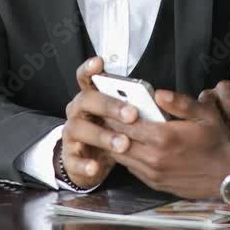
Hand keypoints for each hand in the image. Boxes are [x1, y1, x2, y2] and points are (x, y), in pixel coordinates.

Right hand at [57, 57, 138, 188]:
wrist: (91, 161)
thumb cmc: (112, 132)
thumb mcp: (124, 117)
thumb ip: (139, 105)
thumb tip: (160, 97)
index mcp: (91, 97)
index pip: (86, 78)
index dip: (90, 69)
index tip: (100, 63)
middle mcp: (78, 111)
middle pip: (87, 101)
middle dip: (110, 106)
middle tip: (132, 114)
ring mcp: (71, 134)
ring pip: (80, 129)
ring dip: (102, 136)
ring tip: (123, 144)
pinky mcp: (70, 157)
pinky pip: (74, 159)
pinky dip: (85, 163)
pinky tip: (97, 166)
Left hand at [107, 90, 229, 198]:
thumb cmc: (218, 141)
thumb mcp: (205, 114)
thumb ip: (180, 103)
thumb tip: (158, 93)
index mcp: (164, 137)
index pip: (125, 123)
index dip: (114, 112)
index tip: (108, 103)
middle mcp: (154, 157)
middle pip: (118, 140)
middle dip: (110, 126)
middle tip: (105, 114)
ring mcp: (153, 173)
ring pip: (121, 156)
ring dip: (115, 142)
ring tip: (113, 129)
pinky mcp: (155, 183)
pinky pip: (131, 168)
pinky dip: (126, 156)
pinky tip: (129, 145)